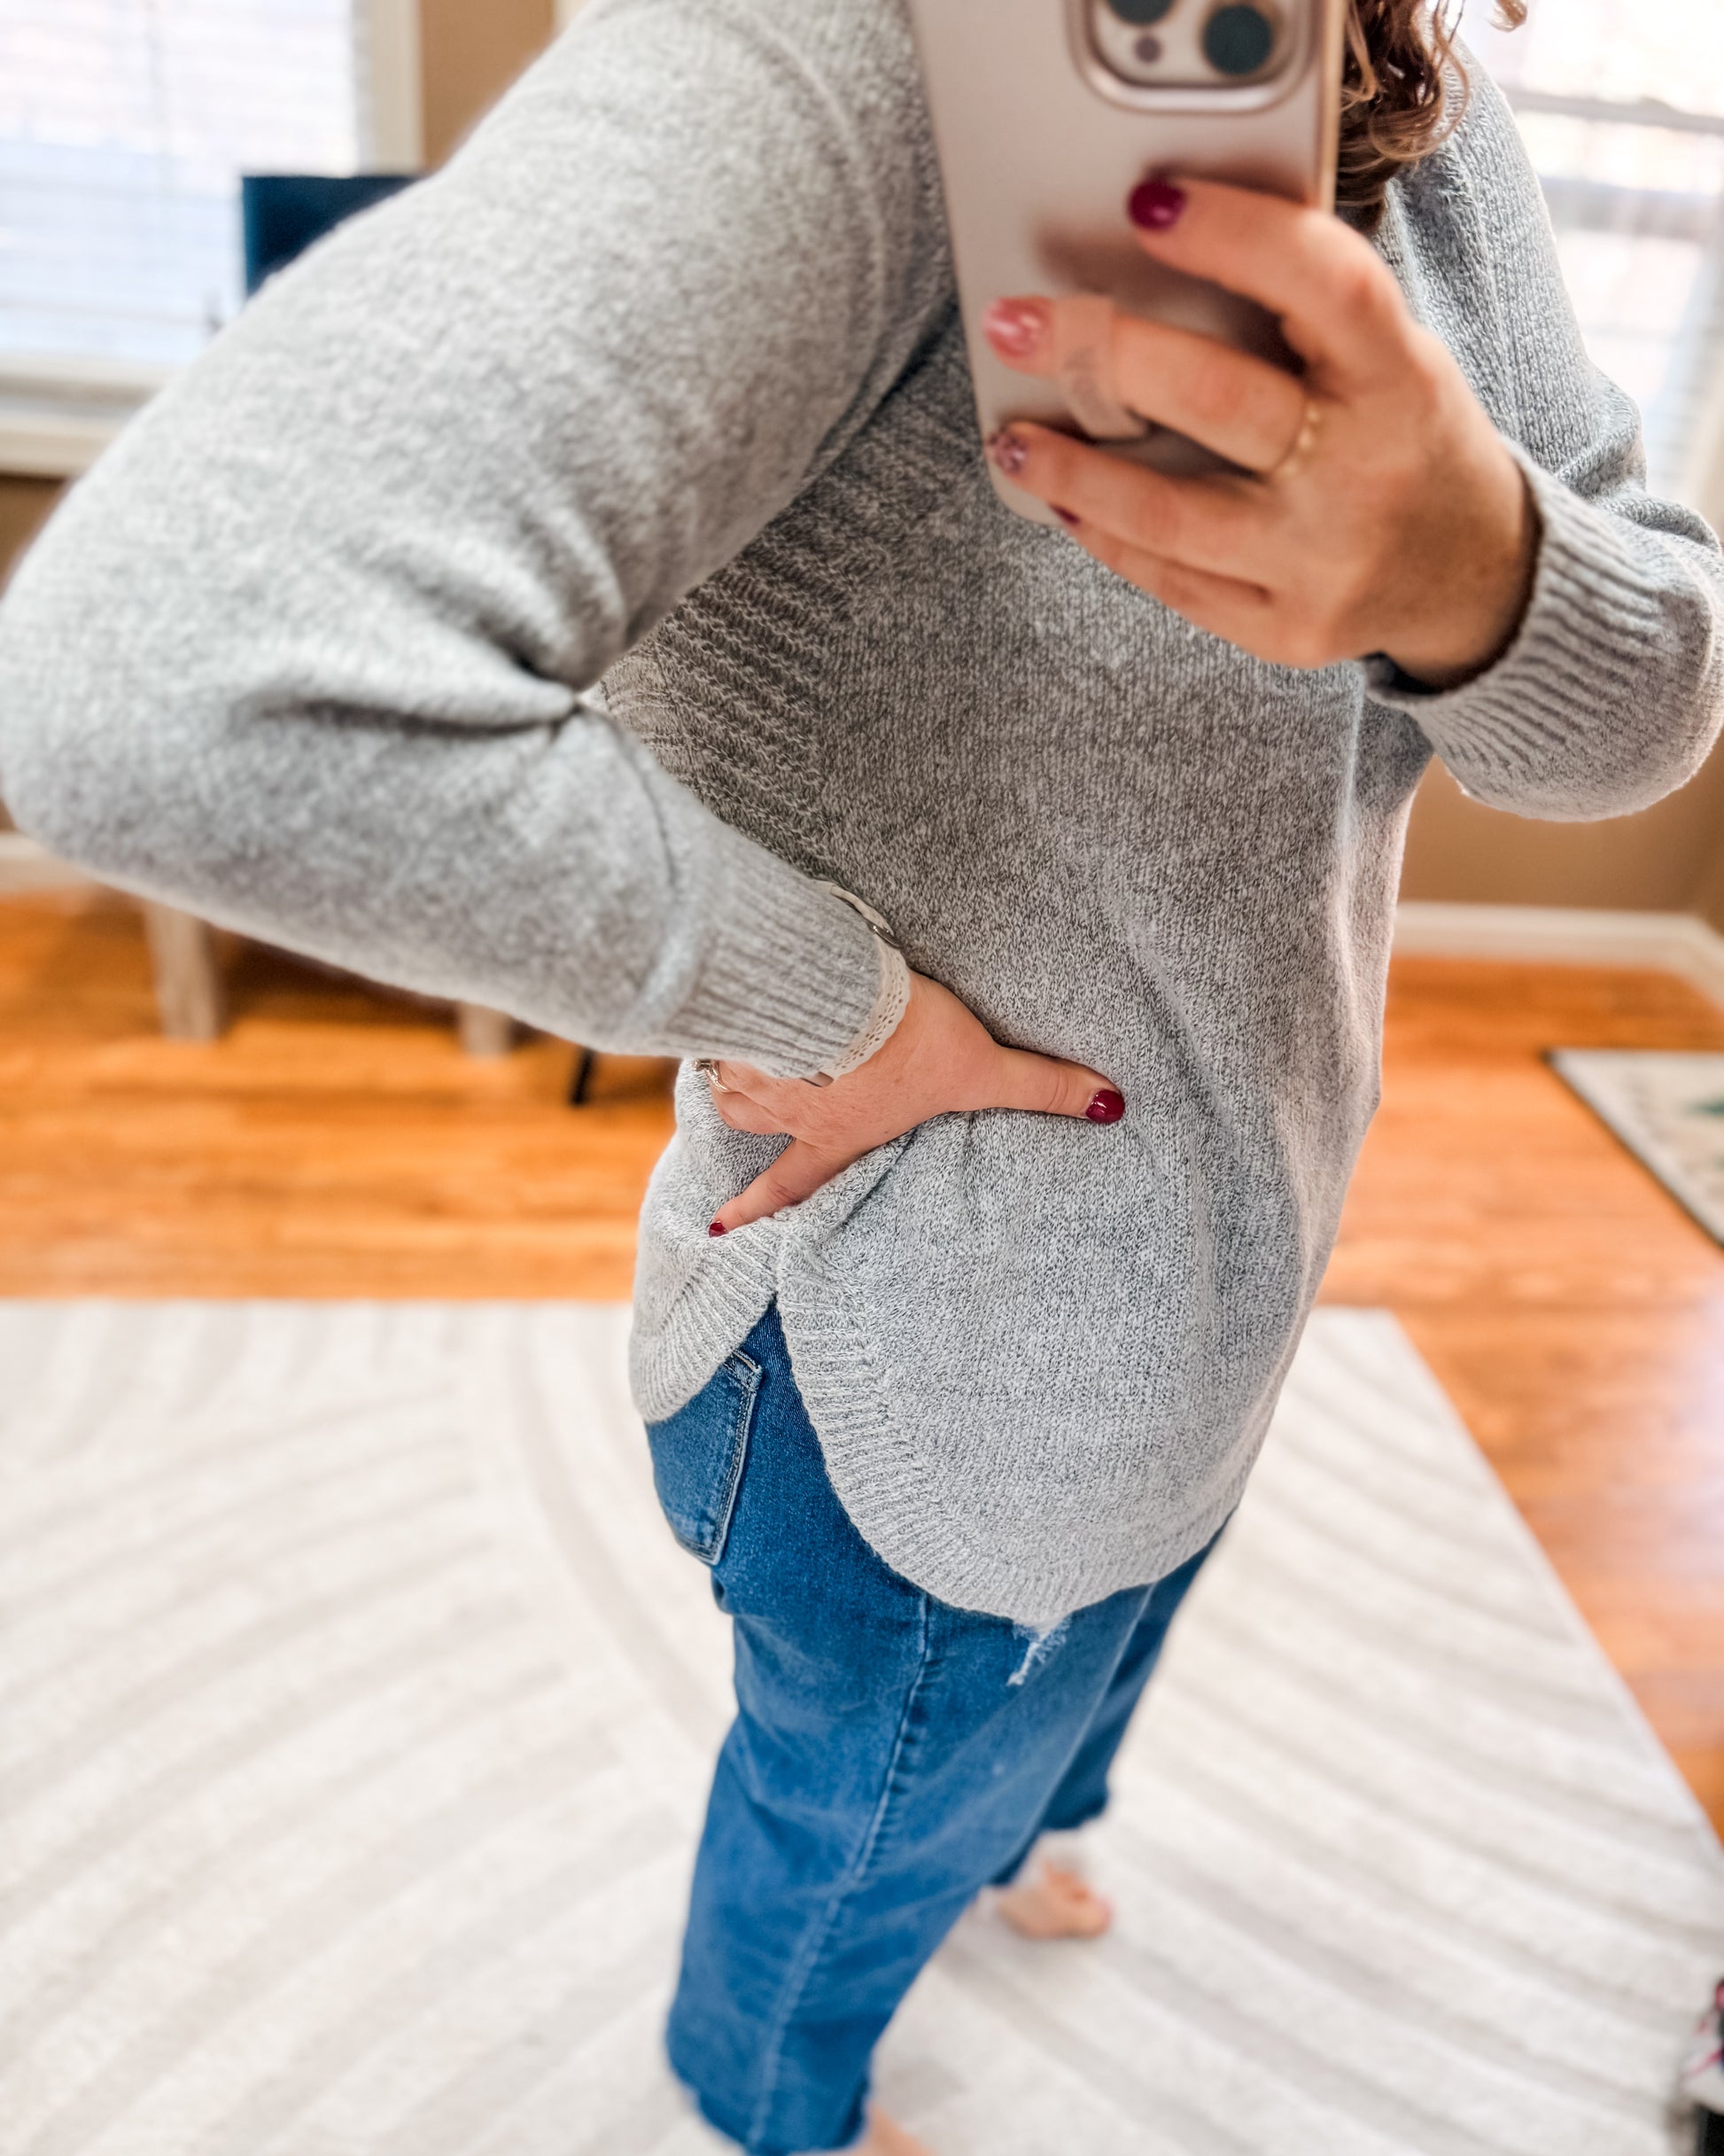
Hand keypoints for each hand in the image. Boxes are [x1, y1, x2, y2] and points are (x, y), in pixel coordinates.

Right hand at [704, 973, 1122, 1233]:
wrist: (841, 990)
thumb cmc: (908, 1043)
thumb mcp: (983, 1067)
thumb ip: (1043, 1085)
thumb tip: (1112, 1108)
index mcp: (838, 1131)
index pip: (793, 1183)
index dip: (757, 1211)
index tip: (720, 1231)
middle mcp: (789, 1108)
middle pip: (750, 1126)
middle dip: (742, 1121)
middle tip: (736, 1113)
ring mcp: (758, 1064)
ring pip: (728, 1083)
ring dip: (729, 1076)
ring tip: (734, 1060)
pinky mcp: (743, 1018)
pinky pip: (719, 1033)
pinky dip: (718, 1026)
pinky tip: (724, 1003)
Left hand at [981, 176, 1536, 687]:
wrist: (1474, 575)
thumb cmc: (1406, 437)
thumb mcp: (1393, 359)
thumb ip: (1307, 316)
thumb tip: (1161, 253)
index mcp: (1402, 380)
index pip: (1324, 285)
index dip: (1236, 236)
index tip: (1151, 207)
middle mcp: (1364, 474)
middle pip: (1216, 400)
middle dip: (1102, 354)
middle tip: (1018, 323)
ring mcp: (1321, 564)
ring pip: (1169, 515)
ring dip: (1072, 473)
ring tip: (1012, 438)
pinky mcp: (1285, 631)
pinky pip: (1171, 581)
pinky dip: (1107, 536)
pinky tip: (1065, 501)